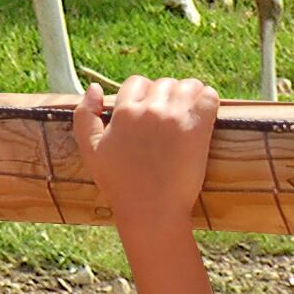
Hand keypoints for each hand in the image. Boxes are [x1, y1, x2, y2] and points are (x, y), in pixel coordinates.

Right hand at [73, 76, 220, 232]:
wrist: (152, 210)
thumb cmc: (119, 184)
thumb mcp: (90, 151)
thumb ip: (84, 116)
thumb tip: (94, 87)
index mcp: (124, 111)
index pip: (137, 82)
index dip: (142, 95)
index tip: (148, 113)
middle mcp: (150, 109)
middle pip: (163, 84)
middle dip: (165, 96)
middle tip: (168, 119)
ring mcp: (176, 116)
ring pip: (187, 86)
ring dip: (188, 95)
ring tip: (186, 114)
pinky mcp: (199, 127)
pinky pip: (209, 97)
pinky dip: (207, 100)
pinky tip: (203, 114)